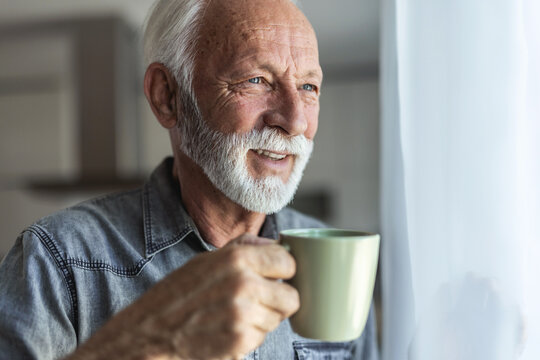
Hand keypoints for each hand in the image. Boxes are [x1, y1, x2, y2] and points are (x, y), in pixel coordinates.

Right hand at [67, 234, 298, 359]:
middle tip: (258, 299)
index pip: (289, 262)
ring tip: (235, 313)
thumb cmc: (178, 292)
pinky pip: (263, 337)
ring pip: (278, 319)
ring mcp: (244, 316)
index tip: (275, 274)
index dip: (283, 270)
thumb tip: (276, 244)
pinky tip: (228, 328)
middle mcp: (244, 285)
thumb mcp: (207, 259)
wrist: (151, 330)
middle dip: (279, 298)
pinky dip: (251, 335)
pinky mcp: (240, 342)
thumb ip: (244, 247)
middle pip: (291, 296)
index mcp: (238, 259)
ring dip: (264, 318)